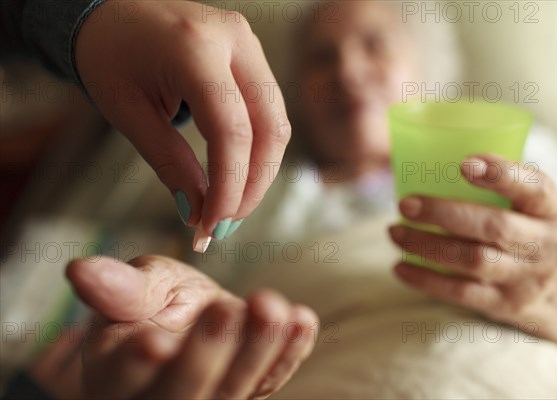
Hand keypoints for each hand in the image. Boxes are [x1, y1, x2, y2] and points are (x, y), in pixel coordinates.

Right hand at [32, 255, 317, 398]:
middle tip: (226, 308)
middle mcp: (162, 399)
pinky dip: (289, 353)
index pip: (126, 376)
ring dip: (258, 350)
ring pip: (233, 391)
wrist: (193, 318)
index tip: (155, 339)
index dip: (140, 362)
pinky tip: (302, 321)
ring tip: (273, 309)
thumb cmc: (157, 304)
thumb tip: (80, 268)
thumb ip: (119, 287)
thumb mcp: (136, 289)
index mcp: (118, 374)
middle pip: (185, 391)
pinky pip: (270, 381)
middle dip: (208, 352)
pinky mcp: (250, 392)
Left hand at [75, 1, 290, 236]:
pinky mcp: (252, 56)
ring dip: (260, 171)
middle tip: (228, 222)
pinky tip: (238, 175)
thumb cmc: (109, 57)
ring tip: (231, 205)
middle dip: (254, 184)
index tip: (214, 224)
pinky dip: (258, 150)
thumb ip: (170, 163)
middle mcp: (234, 40)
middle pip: (270, 128)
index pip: (231, 130)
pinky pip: (269, 111)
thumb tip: (199, 213)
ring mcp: (249, 44)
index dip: (230, 185)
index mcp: (195, 48)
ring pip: (277, 122)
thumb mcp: (129, 113)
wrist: (110, 14)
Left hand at [389, 153, 556, 341]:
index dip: (501, 175)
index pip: (534, 189)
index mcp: (552, 210)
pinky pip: (461, 292)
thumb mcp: (538, 205)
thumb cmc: (535, 232)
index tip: (464, 163)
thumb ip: (505, 184)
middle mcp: (543, 244)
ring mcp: (524, 278)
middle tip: (405, 204)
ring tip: (395, 232)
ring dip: (426, 246)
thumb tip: (437, 157)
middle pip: (493, 227)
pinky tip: (400, 268)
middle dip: (443, 214)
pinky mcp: (504, 304)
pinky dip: (426, 280)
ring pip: (472, 261)